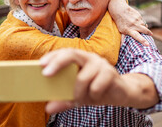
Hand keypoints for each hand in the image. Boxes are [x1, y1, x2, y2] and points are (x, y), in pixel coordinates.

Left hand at [40, 49, 158, 113]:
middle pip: (72, 54)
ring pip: (83, 78)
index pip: (65, 52)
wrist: (121, 93)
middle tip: (46, 74)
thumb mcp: (78, 97)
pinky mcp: (111, 73)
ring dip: (79, 93)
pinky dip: (93, 95)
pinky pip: (96, 86)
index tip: (40, 65)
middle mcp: (90, 58)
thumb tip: (48, 108)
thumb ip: (64, 101)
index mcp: (80, 59)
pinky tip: (97, 96)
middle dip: (57, 63)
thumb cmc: (96, 90)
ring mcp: (101, 64)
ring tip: (82, 99)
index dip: (52, 57)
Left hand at [108, 0, 151, 45]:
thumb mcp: (121, 30)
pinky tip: (137, 21)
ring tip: (141, 27)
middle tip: (150, 34)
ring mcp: (137, 20)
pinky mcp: (139, 15)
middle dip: (149, 33)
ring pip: (144, 25)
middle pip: (145, 30)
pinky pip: (142, 20)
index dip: (143, 41)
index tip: (148, 44)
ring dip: (144, 27)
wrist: (119, 10)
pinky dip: (141, 22)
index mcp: (129, 30)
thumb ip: (124, 37)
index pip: (137, 37)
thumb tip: (122, 45)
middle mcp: (134, 25)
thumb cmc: (120, 22)